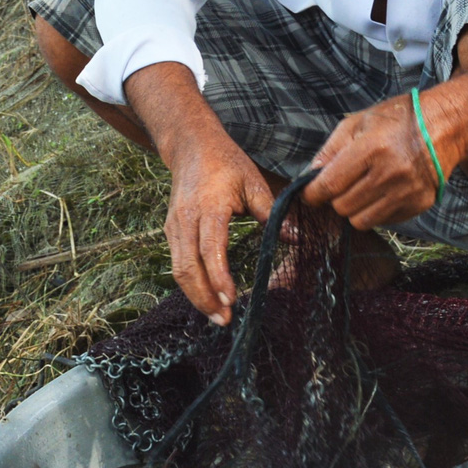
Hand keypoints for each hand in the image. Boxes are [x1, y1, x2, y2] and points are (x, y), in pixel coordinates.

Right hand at [163, 127, 275, 326]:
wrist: (191, 147)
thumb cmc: (225, 162)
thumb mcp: (253, 181)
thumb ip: (271, 212)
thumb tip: (296, 239)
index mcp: (209, 207)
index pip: (210, 248)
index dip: (218, 276)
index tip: (231, 298)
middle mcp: (186, 219)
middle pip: (187, 267)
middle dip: (204, 297)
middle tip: (224, 319)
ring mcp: (174, 226)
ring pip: (178, 269)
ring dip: (196, 296)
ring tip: (217, 315)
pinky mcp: (171, 231)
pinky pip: (177, 263)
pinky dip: (190, 284)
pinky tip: (207, 297)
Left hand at [304, 90, 452, 229]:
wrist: (445, 126)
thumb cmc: (397, 120)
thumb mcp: (358, 122)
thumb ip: (331, 149)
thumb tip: (310, 176)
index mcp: (372, 149)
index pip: (330, 186)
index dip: (312, 194)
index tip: (308, 194)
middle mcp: (391, 174)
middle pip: (343, 207)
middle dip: (335, 199)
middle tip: (342, 184)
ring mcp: (407, 192)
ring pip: (361, 221)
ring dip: (354, 209)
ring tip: (362, 188)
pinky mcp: (419, 204)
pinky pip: (383, 221)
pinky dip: (376, 211)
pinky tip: (382, 191)